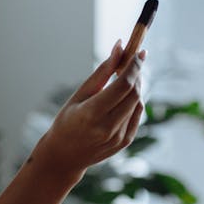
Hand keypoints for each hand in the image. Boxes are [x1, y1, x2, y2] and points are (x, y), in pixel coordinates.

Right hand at [31, 40, 146, 179]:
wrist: (64, 156)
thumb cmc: (67, 121)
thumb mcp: (79, 94)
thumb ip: (102, 72)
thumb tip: (119, 47)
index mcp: (91, 113)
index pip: (123, 85)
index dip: (134, 66)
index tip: (139, 52)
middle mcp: (108, 127)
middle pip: (134, 93)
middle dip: (137, 73)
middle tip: (133, 60)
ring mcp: (118, 137)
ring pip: (137, 103)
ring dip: (136, 86)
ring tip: (124, 77)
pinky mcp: (125, 142)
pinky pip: (136, 115)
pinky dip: (134, 101)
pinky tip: (123, 96)